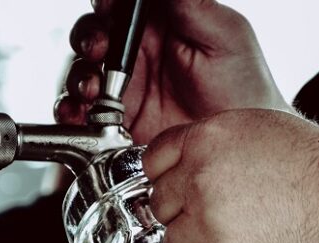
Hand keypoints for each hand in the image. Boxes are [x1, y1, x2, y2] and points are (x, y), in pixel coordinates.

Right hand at [56, 0, 290, 142]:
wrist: (242, 151)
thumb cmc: (246, 89)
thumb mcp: (224, 35)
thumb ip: (189, 3)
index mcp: (162, 24)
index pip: (122, 6)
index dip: (108, 5)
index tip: (107, 9)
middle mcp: (139, 54)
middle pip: (95, 34)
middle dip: (89, 39)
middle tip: (99, 50)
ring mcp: (126, 88)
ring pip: (83, 71)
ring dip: (79, 76)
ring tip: (91, 89)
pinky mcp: (116, 121)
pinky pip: (82, 113)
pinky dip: (71, 112)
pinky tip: (79, 114)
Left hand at [144, 108, 318, 242]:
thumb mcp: (263, 131)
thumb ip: (217, 144)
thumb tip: (186, 163)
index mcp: (208, 138)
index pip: (154, 161)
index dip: (171, 180)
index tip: (185, 193)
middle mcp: (202, 177)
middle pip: (159, 206)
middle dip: (185, 215)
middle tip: (226, 220)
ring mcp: (210, 222)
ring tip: (241, 242)